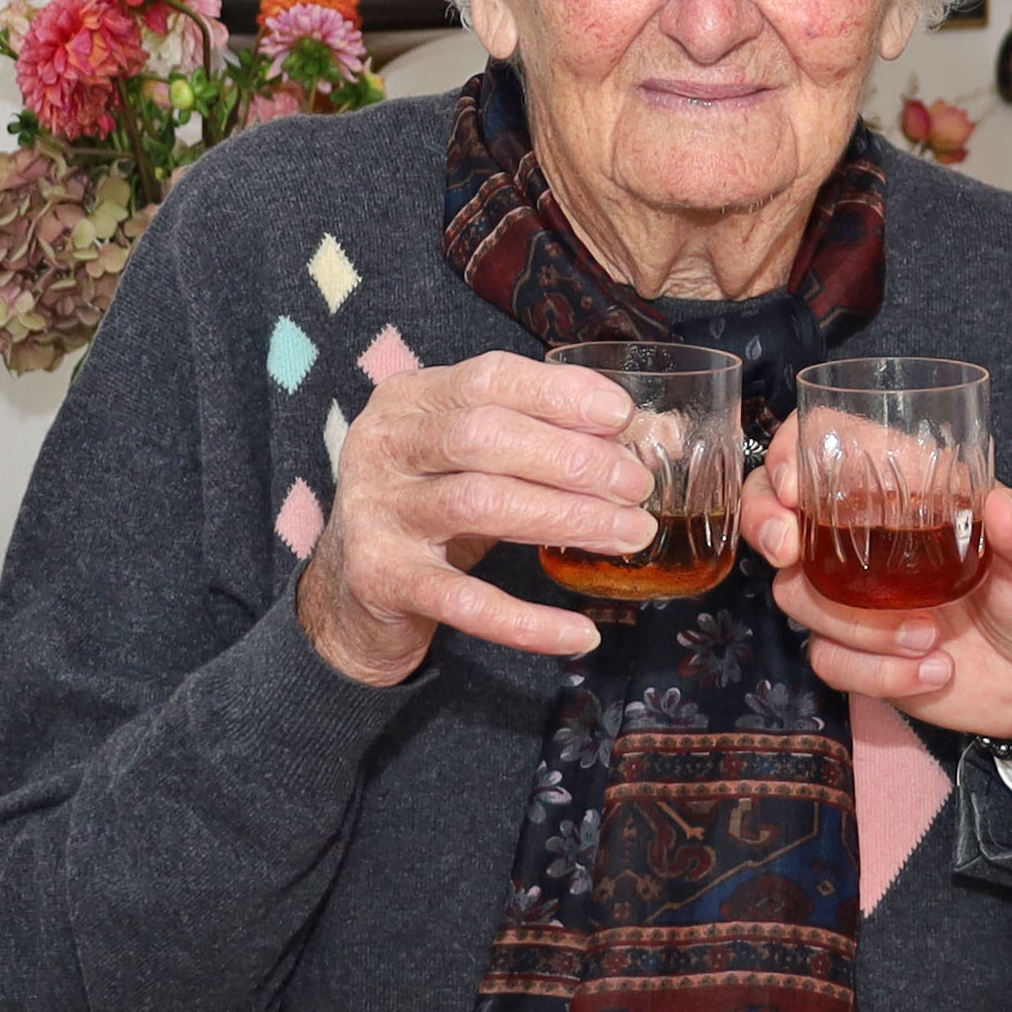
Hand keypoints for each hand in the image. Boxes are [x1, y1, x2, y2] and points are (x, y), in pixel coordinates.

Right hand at [295, 354, 648, 686]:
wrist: (352, 591)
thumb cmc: (436, 506)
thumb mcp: (487, 461)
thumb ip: (560, 439)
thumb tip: (659, 431)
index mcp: (412, 400)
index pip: (488, 378)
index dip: (558, 393)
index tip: (622, 415)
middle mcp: (385, 446)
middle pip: (485, 437)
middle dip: (574, 459)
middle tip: (638, 486)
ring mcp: (377, 512)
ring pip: (481, 503)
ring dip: (567, 517)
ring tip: (631, 534)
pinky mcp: (383, 579)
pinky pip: (465, 602)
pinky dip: (527, 620)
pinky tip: (580, 633)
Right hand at [742, 436, 1011, 759]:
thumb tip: (1002, 507)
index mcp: (914, 493)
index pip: (831, 446)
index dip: (793, 453)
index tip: (792, 484)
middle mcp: (873, 540)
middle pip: (779, 514)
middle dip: (765, 525)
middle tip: (790, 551)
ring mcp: (862, 599)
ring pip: (798, 595)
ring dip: (855, 622)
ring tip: (929, 636)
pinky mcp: (863, 657)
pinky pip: (829, 660)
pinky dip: (878, 673)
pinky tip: (935, 673)